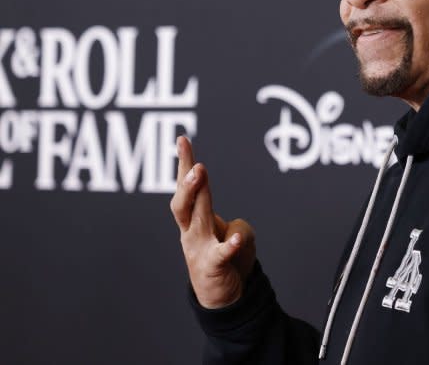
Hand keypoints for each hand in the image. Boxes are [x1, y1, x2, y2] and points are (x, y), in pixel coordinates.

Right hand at [170, 136, 255, 308]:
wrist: (221, 299)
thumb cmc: (225, 260)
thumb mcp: (233, 235)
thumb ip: (234, 224)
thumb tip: (235, 228)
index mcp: (194, 220)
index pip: (187, 188)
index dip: (184, 164)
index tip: (183, 139)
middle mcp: (191, 231)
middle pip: (185, 202)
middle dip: (188, 180)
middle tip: (195, 162)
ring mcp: (199, 249)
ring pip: (196, 219)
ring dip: (197, 195)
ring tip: (200, 174)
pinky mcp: (213, 267)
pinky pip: (221, 253)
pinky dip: (228, 245)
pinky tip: (235, 238)